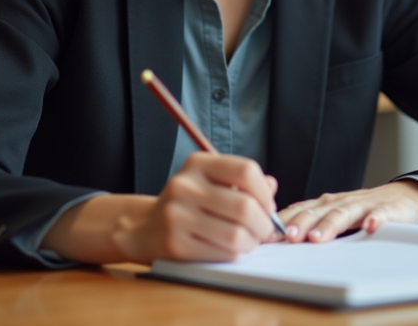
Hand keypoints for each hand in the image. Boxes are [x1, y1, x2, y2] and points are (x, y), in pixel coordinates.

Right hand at [120, 153, 279, 262]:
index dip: (265, 192)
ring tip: (248, 241)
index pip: (246, 171)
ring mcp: (177, 215)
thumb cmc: (188, 204)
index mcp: (198, 163)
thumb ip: (242, 182)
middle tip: (264, 231)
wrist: (145, 228)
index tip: (268, 206)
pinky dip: (234, 254)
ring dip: (251, 242)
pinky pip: (221, 252)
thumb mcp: (211, 182)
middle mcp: (185, 185)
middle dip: (264, 224)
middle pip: (245, 206)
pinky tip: (230, 249)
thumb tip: (272, 186)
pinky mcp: (174, 244)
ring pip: (236, 234)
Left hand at [277, 180, 417, 243]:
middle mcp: (341, 202)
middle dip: (301, 223)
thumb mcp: (335, 215)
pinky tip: (371, 227)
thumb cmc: (363, 210)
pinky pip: (381, 214)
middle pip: (318, 211)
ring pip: (344, 213)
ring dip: (330, 224)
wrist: (405, 196)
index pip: (300, 210)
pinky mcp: (388, 209)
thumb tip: (278, 241)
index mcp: (326, 204)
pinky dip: (376, 219)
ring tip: (318, 238)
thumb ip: (311, 224)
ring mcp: (364, 205)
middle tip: (288, 236)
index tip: (266, 236)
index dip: (283, 222)